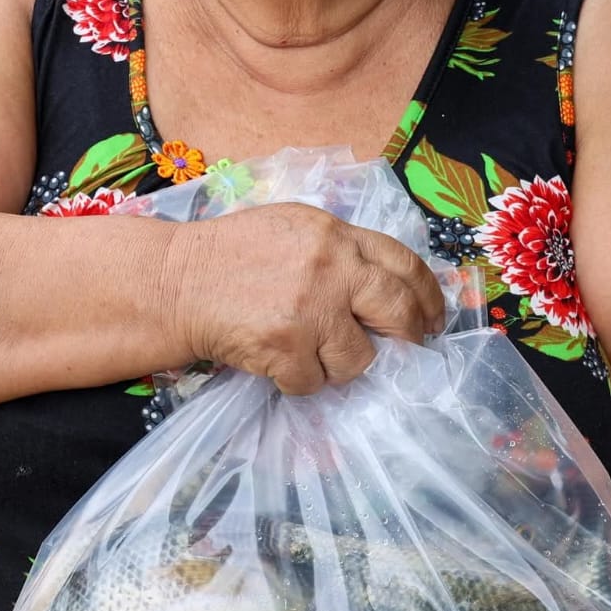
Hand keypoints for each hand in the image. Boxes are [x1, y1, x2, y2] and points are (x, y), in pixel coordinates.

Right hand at [160, 204, 444, 395]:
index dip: (428, 297)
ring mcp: (309, 309)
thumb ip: (341, 251)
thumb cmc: (233, 253)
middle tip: (405, 349)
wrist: (177, 281)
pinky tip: (277, 361)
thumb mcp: (294, 228)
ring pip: (358, 359)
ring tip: (309, 352)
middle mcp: (330, 268)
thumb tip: (388, 291)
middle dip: (409, 337)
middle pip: (398, 312)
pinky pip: (314, 382)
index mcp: (336, 235)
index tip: (432, 319)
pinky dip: (298, 380)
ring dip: (339, 365)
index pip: (405, 265)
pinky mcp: (285, 346)